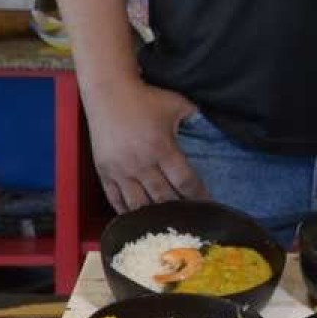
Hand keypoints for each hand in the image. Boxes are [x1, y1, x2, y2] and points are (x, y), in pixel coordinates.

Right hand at [86, 82, 209, 211]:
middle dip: (178, 211)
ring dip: (152, 217)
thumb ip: (195, 118)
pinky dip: (126, 211)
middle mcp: (141, 164)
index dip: (198, 196)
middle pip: (163, 198)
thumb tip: (212, 127)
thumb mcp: (177, 104)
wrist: (108, 91)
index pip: (185, 181)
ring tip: (164, 225)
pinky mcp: (104, 172)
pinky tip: (136, 220)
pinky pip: (115, 199)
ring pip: (138, 204)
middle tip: (189, 220)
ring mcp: (120, 170)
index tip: (208, 206)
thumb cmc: (145, 97)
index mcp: (162, 148)